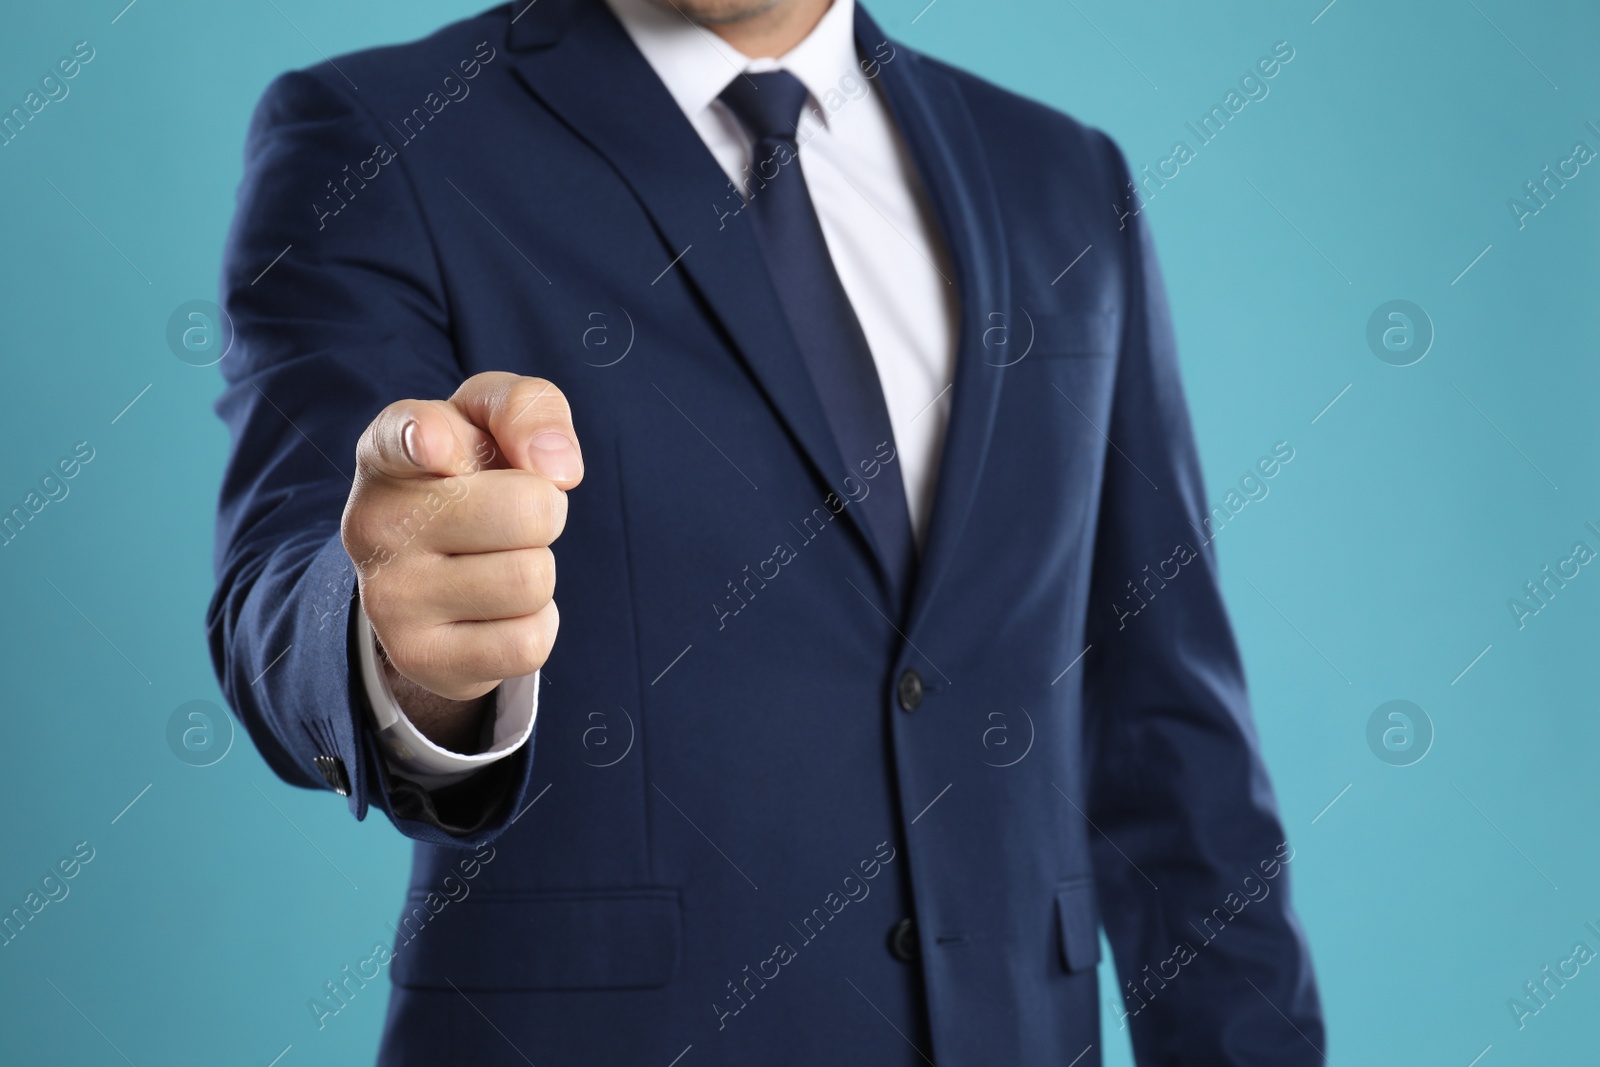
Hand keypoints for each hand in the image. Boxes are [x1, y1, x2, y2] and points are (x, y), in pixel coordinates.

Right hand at [340, 372, 582, 749]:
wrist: (433, 568)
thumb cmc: (472, 477)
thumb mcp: (492, 421)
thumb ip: (528, 409)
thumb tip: (559, 468)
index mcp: (390, 453)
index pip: (402, 437)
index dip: (425, 437)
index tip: (435, 444)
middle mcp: (374, 522)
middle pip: (529, 511)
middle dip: (545, 512)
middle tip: (512, 518)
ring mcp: (389, 597)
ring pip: (532, 580)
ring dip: (537, 569)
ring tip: (496, 560)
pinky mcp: (418, 658)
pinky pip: (529, 644)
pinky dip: (534, 624)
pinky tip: (495, 610)